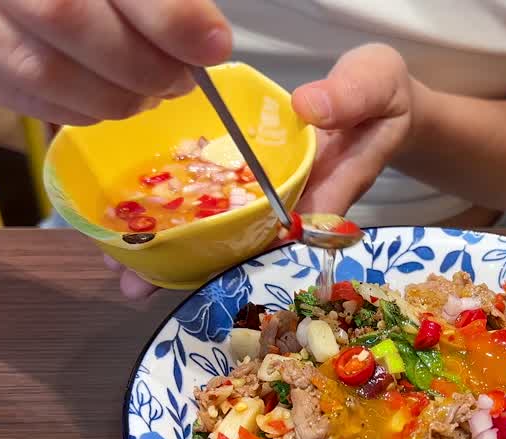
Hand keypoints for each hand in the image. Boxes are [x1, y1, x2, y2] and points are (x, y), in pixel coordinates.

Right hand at [0, 0, 231, 124]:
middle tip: (179, 78)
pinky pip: (15, 99)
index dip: (163, 13)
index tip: (210, 44)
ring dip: (111, 96)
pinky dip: (72, 107)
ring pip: (38, 72)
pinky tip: (100, 96)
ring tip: (146, 92)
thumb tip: (204, 39)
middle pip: (64, 17)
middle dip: (139, 62)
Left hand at [107, 43, 418, 299]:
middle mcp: (296, 205)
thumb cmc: (383, 95)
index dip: (246, 250)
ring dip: (176, 256)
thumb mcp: (376, 83)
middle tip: (136, 287)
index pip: (288, 228)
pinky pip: (219, 210)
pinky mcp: (256, 188)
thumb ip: (349, 95)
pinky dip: (182, 222)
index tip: (204, 266)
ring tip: (122, 275)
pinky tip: (137, 232)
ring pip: (225, 236)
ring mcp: (273, 201)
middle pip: (244, 248)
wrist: (383, 103)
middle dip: (193, 269)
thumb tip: (309, 107)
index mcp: (329, 188)